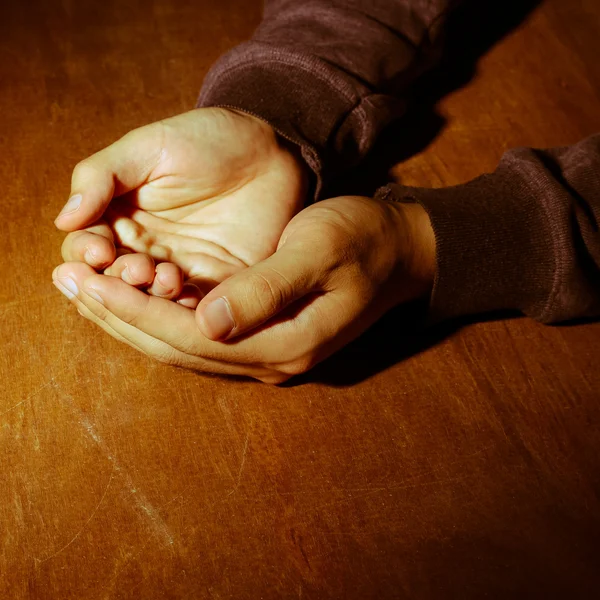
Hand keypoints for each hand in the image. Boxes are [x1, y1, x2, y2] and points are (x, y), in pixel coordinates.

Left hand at [53, 195, 435, 383]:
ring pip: (182, 347)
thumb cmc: (362, 240)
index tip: (83, 281)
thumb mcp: (319, 251)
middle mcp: (271, 360)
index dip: (132, 310)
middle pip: (177, 349)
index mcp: (285, 342)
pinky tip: (131, 297)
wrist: (399, 250)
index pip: (189, 335)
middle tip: (65, 283)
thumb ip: (266, 289)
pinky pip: (198, 337)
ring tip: (84, 289)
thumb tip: (206, 323)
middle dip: (118, 318)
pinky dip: (159, 318)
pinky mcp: (265, 339)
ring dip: (131, 320)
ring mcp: (268, 354)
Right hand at [55, 108, 306, 296]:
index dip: (86, 257)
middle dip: (118, 285)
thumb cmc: (209, 141)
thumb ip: (103, 176)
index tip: (99, 252)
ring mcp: (179, 274)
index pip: (85, 252)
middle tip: (140, 269)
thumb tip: (63, 219)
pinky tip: (190, 297)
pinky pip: (192, 312)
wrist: (271, 153)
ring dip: (149, 301)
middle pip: (112, 287)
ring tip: (167, 278)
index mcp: (119, 220)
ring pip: (149, 307)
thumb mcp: (151, 147)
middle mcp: (144, 253)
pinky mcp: (215, 288)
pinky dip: (185, 313)